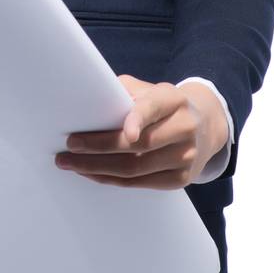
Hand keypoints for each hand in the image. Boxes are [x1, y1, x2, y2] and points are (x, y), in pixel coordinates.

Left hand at [54, 74, 228, 188]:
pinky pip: (140, 183)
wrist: (204, 126)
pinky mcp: (181, 179)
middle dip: (99, 147)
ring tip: (71, 163)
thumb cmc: (162, 105)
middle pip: (140, 145)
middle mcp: (184, 128)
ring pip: (136, 168)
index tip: (126, 132)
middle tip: (70, 146)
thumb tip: (86, 103)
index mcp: (174, 100)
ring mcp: (185, 157)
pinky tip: (92, 173)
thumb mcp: (148, 90)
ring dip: (98, 168)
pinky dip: (112, 179)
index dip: (138, 120)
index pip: (153, 109)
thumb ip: (123, 93)